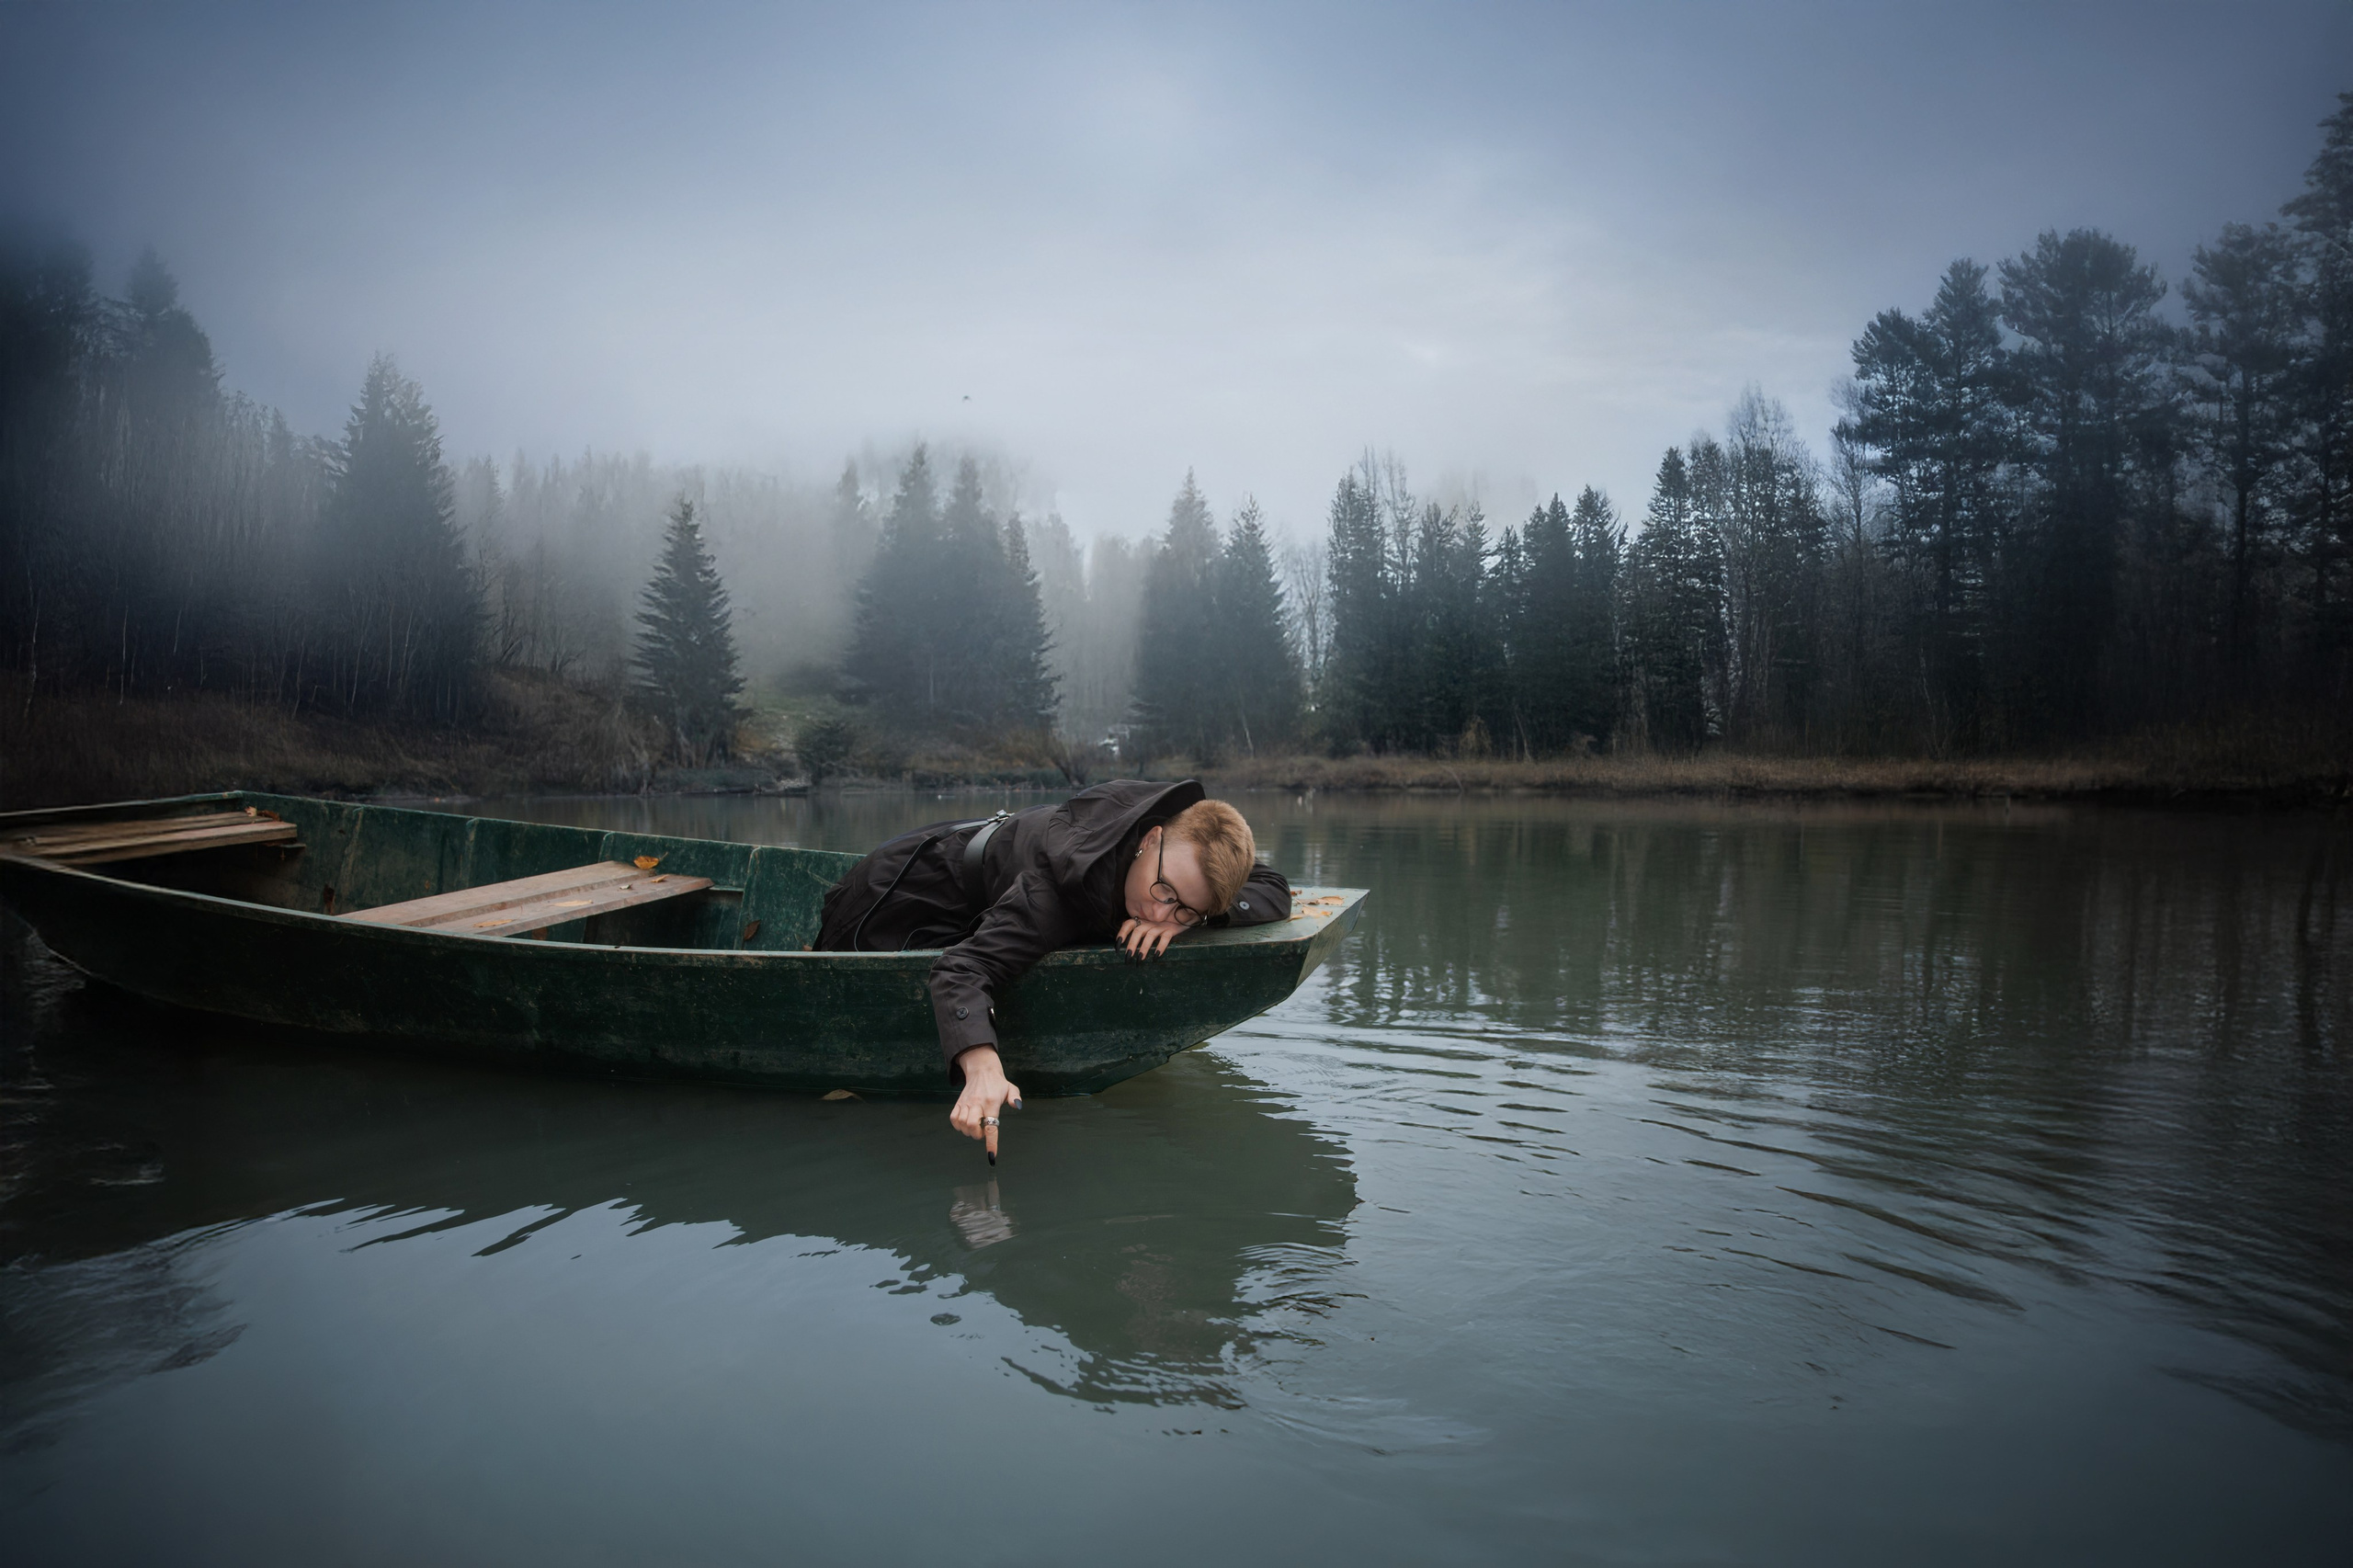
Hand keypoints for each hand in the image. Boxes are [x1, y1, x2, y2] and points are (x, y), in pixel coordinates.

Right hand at [951, 1045, 1021, 1162]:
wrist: (981, 1069)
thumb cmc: (997, 1082)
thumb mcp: (1011, 1088)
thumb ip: (1015, 1097)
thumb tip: (1018, 1106)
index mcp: (991, 1102)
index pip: (991, 1126)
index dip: (991, 1143)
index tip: (991, 1155)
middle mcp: (977, 1103)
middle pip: (972, 1126)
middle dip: (978, 1135)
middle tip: (984, 1131)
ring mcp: (966, 1103)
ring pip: (962, 1124)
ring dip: (968, 1131)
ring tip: (976, 1127)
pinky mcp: (958, 1103)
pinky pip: (953, 1119)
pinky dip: (958, 1126)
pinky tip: (966, 1124)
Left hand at [1117, 916, 1186, 959]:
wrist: (1184, 914)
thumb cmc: (1163, 923)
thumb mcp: (1150, 925)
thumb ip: (1141, 932)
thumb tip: (1129, 949)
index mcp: (1143, 920)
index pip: (1129, 924)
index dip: (1122, 933)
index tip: (1117, 946)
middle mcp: (1150, 922)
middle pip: (1138, 931)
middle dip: (1132, 944)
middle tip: (1128, 957)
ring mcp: (1161, 925)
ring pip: (1150, 935)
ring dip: (1144, 948)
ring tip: (1140, 959)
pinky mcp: (1171, 929)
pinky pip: (1165, 938)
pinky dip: (1160, 947)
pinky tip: (1156, 956)